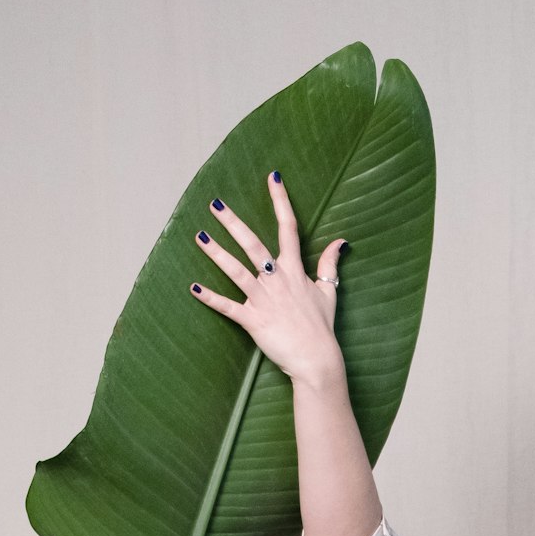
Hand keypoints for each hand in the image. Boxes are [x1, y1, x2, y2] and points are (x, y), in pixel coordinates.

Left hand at [190, 171, 347, 385]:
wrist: (317, 358)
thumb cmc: (322, 327)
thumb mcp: (329, 291)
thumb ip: (330, 264)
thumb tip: (341, 241)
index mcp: (294, 270)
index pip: (288, 227)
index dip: (280, 200)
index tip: (272, 177)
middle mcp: (277, 279)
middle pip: (253, 244)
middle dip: (233, 223)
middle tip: (216, 204)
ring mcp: (264, 299)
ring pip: (236, 271)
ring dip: (216, 253)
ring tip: (199, 237)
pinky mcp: (253, 320)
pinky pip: (228, 307)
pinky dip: (210, 298)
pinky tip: (193, 288)